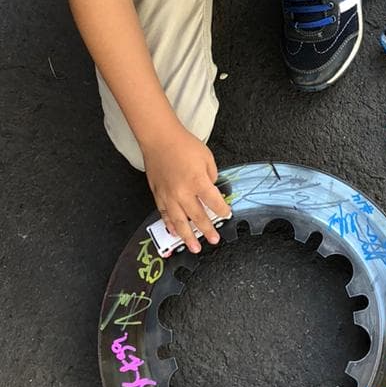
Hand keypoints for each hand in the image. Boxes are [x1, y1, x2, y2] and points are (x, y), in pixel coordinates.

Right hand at [144, 125, 230, 253]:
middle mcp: (183, 192)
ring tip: (194, 248)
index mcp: (198, 181)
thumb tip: (211, 188)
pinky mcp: (158, 195)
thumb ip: (211, 175)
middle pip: (197, 217)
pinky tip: (175, 233)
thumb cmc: (184, 144)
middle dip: (207, 230)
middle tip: (214, 240)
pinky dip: (170, 225)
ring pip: (179, 221)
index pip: (214, 202)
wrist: (159, 138)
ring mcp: (169, 195)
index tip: (227, 214)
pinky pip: (165, 214)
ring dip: (188, 236)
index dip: (222, 210)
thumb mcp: (206, 157)